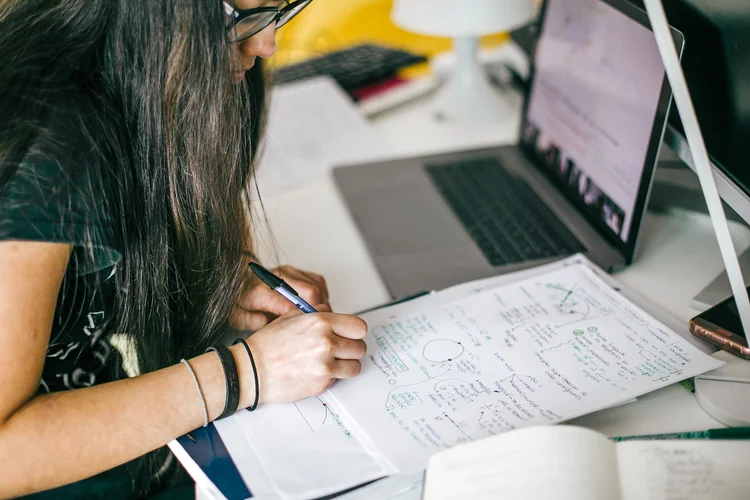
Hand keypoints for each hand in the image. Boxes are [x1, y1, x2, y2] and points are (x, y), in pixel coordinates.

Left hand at [230, 265, 329, 330]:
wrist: (234, 280)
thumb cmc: (237, 301)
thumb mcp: (238, 317)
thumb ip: (255, 322)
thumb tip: (276, 324)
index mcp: (261, 290)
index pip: (289, 304)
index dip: (302, 319)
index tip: (307, 330)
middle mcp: (277, 277)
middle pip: (310, 291)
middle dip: (318, 312)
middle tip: (318, 327)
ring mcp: (288, 271)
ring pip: (317, 285)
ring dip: (322, 303)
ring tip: (318, 318)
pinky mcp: (295, 270)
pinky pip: (317, 280)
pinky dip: (322, 294)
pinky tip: (316, 306)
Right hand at [238, 307, 366, 403]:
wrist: (252, 370)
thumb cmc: (268, 344)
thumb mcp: (291, 317)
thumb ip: (317, 313)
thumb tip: (333, 314)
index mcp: (321, 322)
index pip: (359, 327)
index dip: (355, 332)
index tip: (349, 335)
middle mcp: (326, 342)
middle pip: (360, 347)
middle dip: (351, 349)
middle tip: (340, 351)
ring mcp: (325, 364)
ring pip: (355, 366)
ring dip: (346, 365)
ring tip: (332, 363)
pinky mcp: (322, 383)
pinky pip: (340, 379)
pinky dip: (333, 377)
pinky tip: (317, 372)